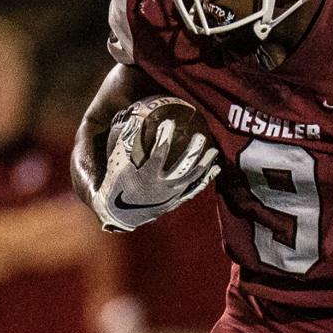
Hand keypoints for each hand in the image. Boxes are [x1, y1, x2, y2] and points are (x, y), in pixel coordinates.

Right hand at [92, 118, 219, 231]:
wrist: (118, 214)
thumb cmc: (115, 184)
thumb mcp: (116, 163)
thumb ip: (124, 141)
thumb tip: (132, 117)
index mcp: (146, 177)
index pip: (158, 154)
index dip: (164, 138)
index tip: (169, 122)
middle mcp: (163, 187)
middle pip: (183, 167)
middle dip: (193, 151)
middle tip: (200, 136)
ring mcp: (172, 196)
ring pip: (193, 178)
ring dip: (204, 163)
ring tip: (214, 150)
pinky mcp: (176, 201)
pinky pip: (195, 189)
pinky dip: (206, 179)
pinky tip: (216, 168)